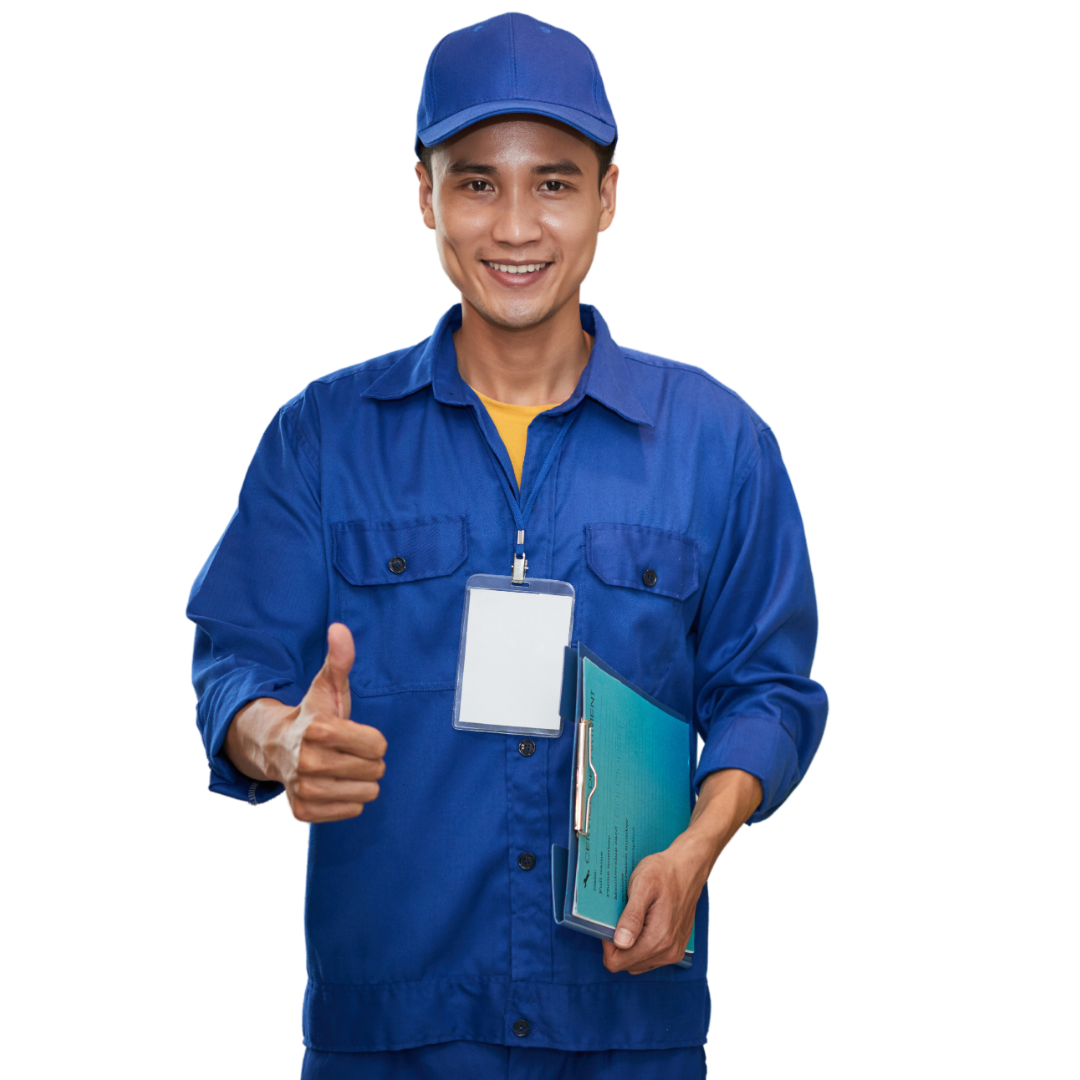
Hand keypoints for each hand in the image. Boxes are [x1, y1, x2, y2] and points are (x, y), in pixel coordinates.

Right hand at [275, 623, 386, 824]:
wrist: (276, 747)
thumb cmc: (313, 716)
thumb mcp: (328, 687)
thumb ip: (339, 660)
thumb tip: (339, 628)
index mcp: (319, 730)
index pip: (378, 745)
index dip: (374, 739)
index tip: (356, 734)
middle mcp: (308, 762)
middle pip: (374, 770)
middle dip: (369, 760)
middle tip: (349, 752)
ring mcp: (303, 789)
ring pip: (365, 793)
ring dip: (360, 782)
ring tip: (342, 768)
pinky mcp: (301, 812)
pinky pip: (350, 811)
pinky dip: (348, 800)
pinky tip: (335, 785)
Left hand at [602, 846, 701, 974]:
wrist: (688, 869)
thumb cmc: (664, 873)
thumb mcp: (642, 886)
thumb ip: (631, 916)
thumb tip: (620, 942)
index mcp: (658, 938)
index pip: (618, 962)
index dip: (608, 944)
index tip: (610, 923)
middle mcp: (668, 952)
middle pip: (627, 965)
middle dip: (618, 945)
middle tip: (622, 917)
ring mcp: (674, 952)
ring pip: (637, 964)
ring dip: (630, 947)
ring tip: (633, 919)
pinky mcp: (676, 949)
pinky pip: (650, 959)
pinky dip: (641, 946)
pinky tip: (643, 925)